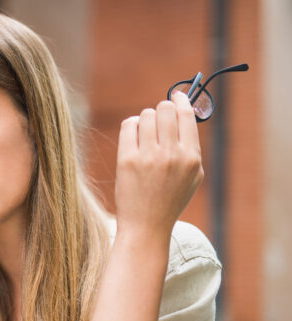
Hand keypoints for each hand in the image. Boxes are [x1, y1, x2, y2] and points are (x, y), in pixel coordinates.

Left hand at [114, 91, 203, 238]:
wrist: (146, 226)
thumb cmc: (169, 200)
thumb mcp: (192, 176)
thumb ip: (190, 146)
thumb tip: (183, 112)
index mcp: (191, 157)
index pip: (187, 115)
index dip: (180, 100)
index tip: (176, 95)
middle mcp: (171, 155)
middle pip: (165, 109)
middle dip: (161, 110)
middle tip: (157, 121)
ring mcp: (148, 157)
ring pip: (146, 115)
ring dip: (145, 120)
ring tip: (144, 135)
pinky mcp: (127, 161)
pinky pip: (128, 126)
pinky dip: (131, 126)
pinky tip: (133, 137)